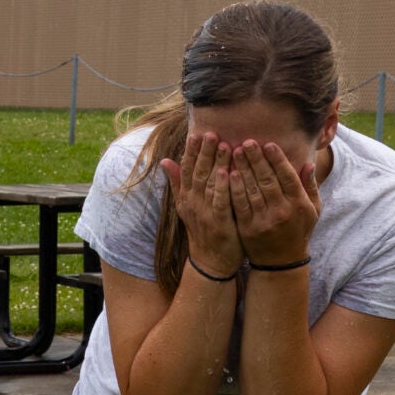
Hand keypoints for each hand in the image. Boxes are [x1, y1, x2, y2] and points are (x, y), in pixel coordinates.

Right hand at [162, 131, 240, 275]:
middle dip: (204, 152)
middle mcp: (193, 203)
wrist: (210, 262)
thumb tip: (165, 160)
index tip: (195, 133)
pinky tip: (228, 172)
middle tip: (211, 132)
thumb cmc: (203, 230)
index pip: (186, 169)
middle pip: (198, 173)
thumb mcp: (186, 205)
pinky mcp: (220, 222)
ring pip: (210, 184)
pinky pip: (221, 201)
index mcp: (186, 197)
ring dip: (216, 163)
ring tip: (223, 144)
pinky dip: (223, 186)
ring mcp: (205, 213)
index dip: (190, 151)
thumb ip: (178, 183)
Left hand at [225, 140, 320, 266]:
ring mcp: (263, 220)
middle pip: (267, 180)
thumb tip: (308, 163)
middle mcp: (281, 211)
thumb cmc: (298, 230)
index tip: (268, 143)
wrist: (281, 262)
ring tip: (234, 151)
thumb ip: (310, 186)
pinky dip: (234, 188)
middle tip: (246, 141)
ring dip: (242, 169)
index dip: (277, 159)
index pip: (287, 177)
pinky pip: (239, 205)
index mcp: (298, 204)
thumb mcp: (313, 210)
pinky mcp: (247, 228)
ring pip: (252, 190)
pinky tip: (228, 173)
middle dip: (256, 159)